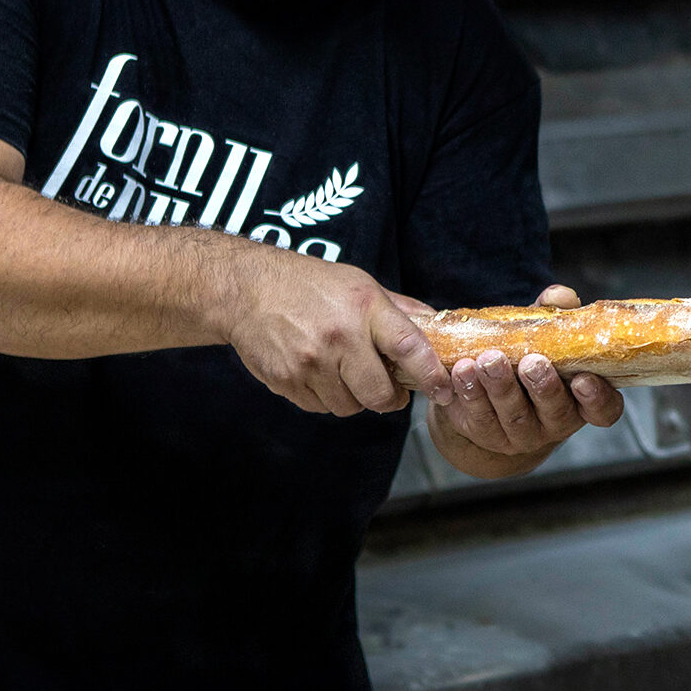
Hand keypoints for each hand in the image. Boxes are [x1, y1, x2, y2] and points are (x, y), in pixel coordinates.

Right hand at [222, 249, 452, 416]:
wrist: (246, 289)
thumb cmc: (309, 284)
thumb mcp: (360, 284)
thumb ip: (398, 310)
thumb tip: (438, 326)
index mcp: (365, 308)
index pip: (410, 348)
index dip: (431, 375)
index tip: (444, 391)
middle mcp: (340, 336)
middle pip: (379, 395)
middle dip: (388, 399)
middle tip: (388, 391)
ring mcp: (310, 362)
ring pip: (349, 407)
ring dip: (353, 398)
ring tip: (344, 373)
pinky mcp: (286, 380)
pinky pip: (319, 407)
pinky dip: (325, 397)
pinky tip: (318, 372)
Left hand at [439, 284, 624, 458]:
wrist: (489, 395)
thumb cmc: (527, 357)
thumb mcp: (543, 335)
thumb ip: (553, 314)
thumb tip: (560, 295)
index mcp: (581, 400)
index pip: (604, 410)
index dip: (597, 398)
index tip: (583, 379)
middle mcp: (556, 422)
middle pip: (556, 412)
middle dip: (543, 387)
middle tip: (531, 363)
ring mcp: (521, 434)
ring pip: (514, 415)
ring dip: (501, 387)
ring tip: (488, 359)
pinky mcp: (487, 434)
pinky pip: (479, 417)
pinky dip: (470, 392)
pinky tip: (462, 370)